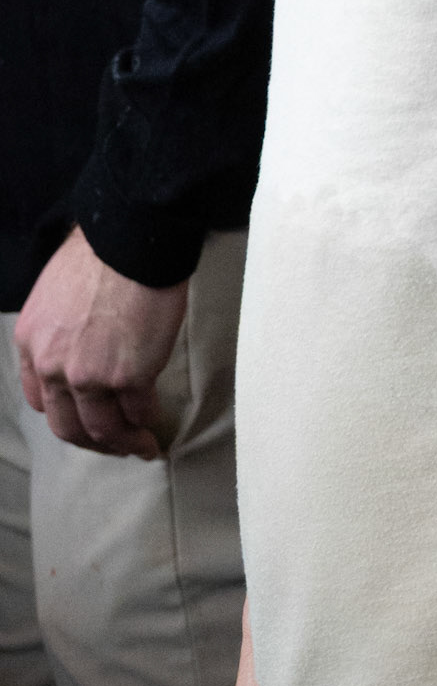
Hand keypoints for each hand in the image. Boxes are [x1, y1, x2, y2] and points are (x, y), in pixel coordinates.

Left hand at [13, 225, 188, 458]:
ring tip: (143, 446)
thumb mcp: (57, 293)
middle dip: (94, 442)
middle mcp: (52, 367)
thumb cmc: (103, 252)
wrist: (131, 239)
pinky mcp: (129, 376)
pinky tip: (156, 421)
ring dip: (124, 443)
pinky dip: (147, 421)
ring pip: (103, 429)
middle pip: (68, 426)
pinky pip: (138, 412)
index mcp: (31, 344)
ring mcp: (90, 376)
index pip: (40, 400)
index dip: (67, 415)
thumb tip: (84, 342)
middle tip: (116, 445)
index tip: (86, 419)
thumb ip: (61, 329)